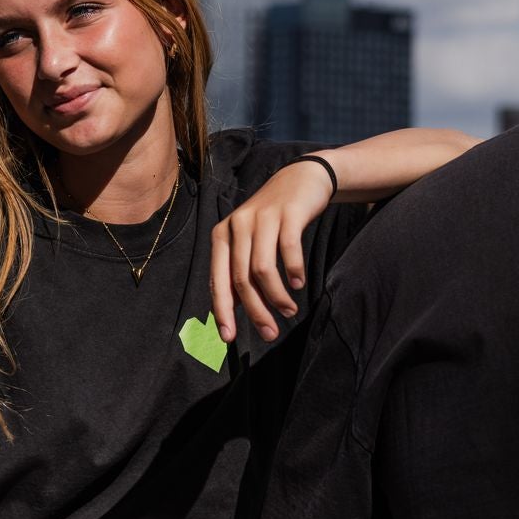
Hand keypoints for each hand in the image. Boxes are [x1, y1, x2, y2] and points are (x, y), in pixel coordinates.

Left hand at [211, 157, 334, 343]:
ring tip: (289, 311)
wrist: (300, 180)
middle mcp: (237, 225)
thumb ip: (239, 270)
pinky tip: (298, 284)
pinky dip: (293, 271)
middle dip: (255, 311)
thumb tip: (234, 308)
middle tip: (270, 333)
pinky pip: (288, 250)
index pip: (218, 280)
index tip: (229, 338)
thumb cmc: (272, 220)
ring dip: (276, 296)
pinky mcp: (287, 213)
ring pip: (262, 269)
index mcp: (222, 236)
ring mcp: (261, 218)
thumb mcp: (249, 241)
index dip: (222, 311)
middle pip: (241, 279)